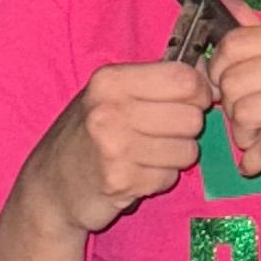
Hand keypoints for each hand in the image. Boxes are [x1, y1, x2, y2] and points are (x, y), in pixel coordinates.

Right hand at [23, 61, 204, 237]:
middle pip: (191, 117)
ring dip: (174, 157)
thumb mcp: (113, 95)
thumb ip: (157, 82)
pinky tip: (135, 174)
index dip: (199, 92)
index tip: (191, 102)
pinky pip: (169, 178)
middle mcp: (110, 110)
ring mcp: (114, 147)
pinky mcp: (121, 182)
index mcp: (110, 81)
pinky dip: (159, 179)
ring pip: (187, 150)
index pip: (183, 78)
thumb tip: (211, 75)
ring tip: (145, 156)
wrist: (49, 185)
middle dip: (185, 129)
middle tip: (160, 135)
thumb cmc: (89, 134)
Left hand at [204, 22, 260, 209]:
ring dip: (242, 137)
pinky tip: (255, 163)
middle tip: (246, 121)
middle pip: (234, 80)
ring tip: (256, 141)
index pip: (236, 42)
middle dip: (229, 109)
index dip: (216, 69)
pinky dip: (252, 161)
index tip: (223, 87)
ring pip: (245, 113)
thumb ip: (260, 35)